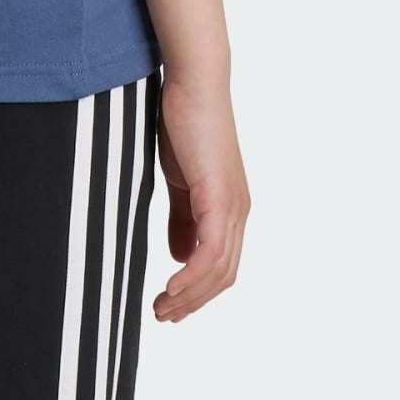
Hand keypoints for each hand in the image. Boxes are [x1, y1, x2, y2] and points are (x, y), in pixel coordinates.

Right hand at [152, 73, 247, 321]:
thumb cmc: (183, 122)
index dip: (197, 291)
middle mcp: (238, 213)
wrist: (193, 84)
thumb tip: (178, 254)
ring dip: (189, 296)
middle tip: (163, 316)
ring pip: (218, 271)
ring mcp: (232, 207)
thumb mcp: (179, 178)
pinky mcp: (219, 198)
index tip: (169, 305)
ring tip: (161, 308)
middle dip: (193, 302)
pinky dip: (191, 276)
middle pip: (223, 277)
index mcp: (229, 208)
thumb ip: (181, 217)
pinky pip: (210, 253)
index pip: (221, 266)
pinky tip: (170, 284)